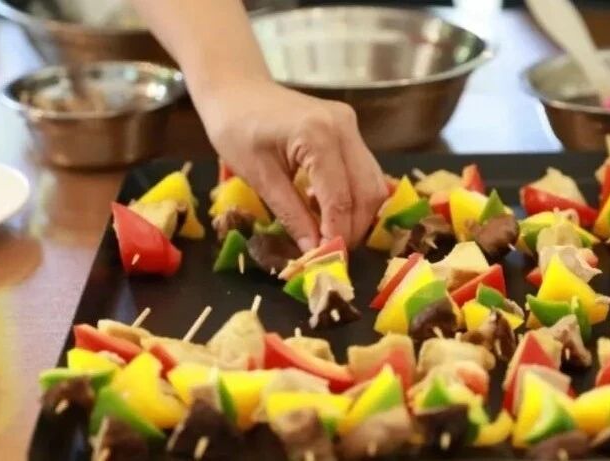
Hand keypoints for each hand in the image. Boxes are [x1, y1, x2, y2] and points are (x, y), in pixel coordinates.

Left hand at [199, 80, 387, 251]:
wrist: (236, 88)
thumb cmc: (236, 129)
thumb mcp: (259, 177)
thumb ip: (291, 214)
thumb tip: (314, 251)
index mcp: (317, 135)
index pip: (340, 197)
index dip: (337, 234)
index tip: (328, 260)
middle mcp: (343, 127)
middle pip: (368, 191)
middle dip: (355, 228)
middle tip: (334, 254)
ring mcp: (350, 125)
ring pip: (374, 182)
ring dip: (360, 214)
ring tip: (334, 237)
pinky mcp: (349, 129)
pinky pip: (364, 171)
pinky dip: (355, 197)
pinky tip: (333, 212)